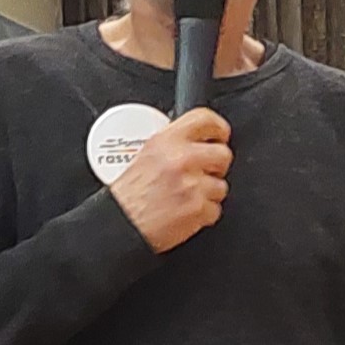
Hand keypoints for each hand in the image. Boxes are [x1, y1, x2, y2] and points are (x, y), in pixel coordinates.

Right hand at [110, 108, 231, 255]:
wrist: (121, 224)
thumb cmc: (128, 195)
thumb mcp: (146, 154)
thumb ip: (173, 144)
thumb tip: (196, 141)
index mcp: (167, 141)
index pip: (205, 120)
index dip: (218, 128)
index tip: (221, 136)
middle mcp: (181, 159)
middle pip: (223, 154)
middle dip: (216, 167)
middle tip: (201, 175)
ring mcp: (192, 185)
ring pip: (221, 186)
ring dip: (208, 194)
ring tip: (186, 198)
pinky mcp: (198, 208)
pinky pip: (215, 209)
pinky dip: (204, 214)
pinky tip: (185, 212)